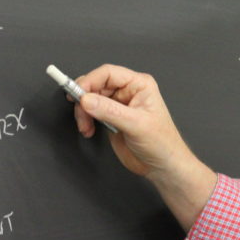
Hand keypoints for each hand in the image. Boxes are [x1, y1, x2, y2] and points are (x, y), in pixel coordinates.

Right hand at [73, 64, 215, 229]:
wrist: (162, 165)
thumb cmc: (162, 143)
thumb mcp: (136, 125)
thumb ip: (109, 111)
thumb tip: (86, 99)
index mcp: (140, 85)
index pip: (108, 73)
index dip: (90, 81)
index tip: (77, 94)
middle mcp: (129, 92)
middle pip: (95, 85)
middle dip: (84, 99)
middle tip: (81, 114)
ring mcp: (119, 105)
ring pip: (90, 99)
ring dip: (83, 112)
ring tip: (86, 127)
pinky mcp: (111, 118)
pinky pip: (90, 112)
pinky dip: (85, 120)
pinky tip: (89, 130)